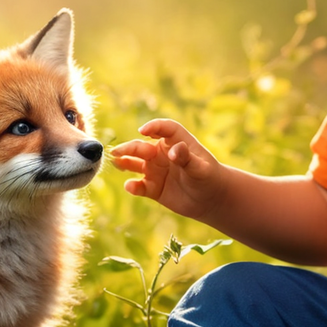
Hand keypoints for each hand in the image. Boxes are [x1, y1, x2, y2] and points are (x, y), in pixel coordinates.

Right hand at [110, 119, 224, 220]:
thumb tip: (174, 150)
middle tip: (117, 151)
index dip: (153, 127)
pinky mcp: (153, 188)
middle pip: (142, 147)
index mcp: (176, 142)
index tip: (143, 131)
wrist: (211, 199)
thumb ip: (187, 158)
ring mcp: (156, 170)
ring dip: (124, 162)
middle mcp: (162, 154)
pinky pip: (139, 186)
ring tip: (115, 162)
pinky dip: (133, 186)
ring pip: (135, 164)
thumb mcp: (200, 167)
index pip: (164, 129)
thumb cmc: (209, 177)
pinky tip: (130, 186)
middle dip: (130, 148)